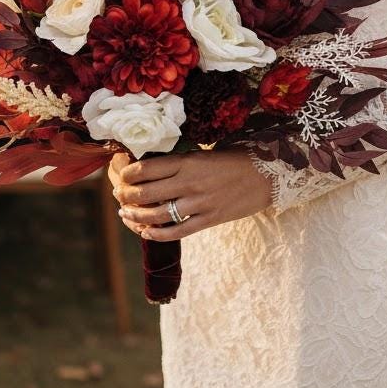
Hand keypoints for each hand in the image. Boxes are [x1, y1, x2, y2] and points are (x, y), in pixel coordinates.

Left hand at [108, 149, 274, 240]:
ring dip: (135, 216)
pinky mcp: (209, 220)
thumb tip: (149, 168)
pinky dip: (157, 234)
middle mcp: (190, 183)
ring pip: (157, 215)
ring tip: (125, 214)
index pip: (146, 169)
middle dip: (126, 196)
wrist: (268, 175)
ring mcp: (199, 204)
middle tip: (119, 195)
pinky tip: (146, 232)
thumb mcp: (204, 153)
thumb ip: (179, 162)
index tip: (122, 176)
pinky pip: (177, 232)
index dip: (128, 174)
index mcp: (187, 162)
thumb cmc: (234, 159)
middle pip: (146, 193)